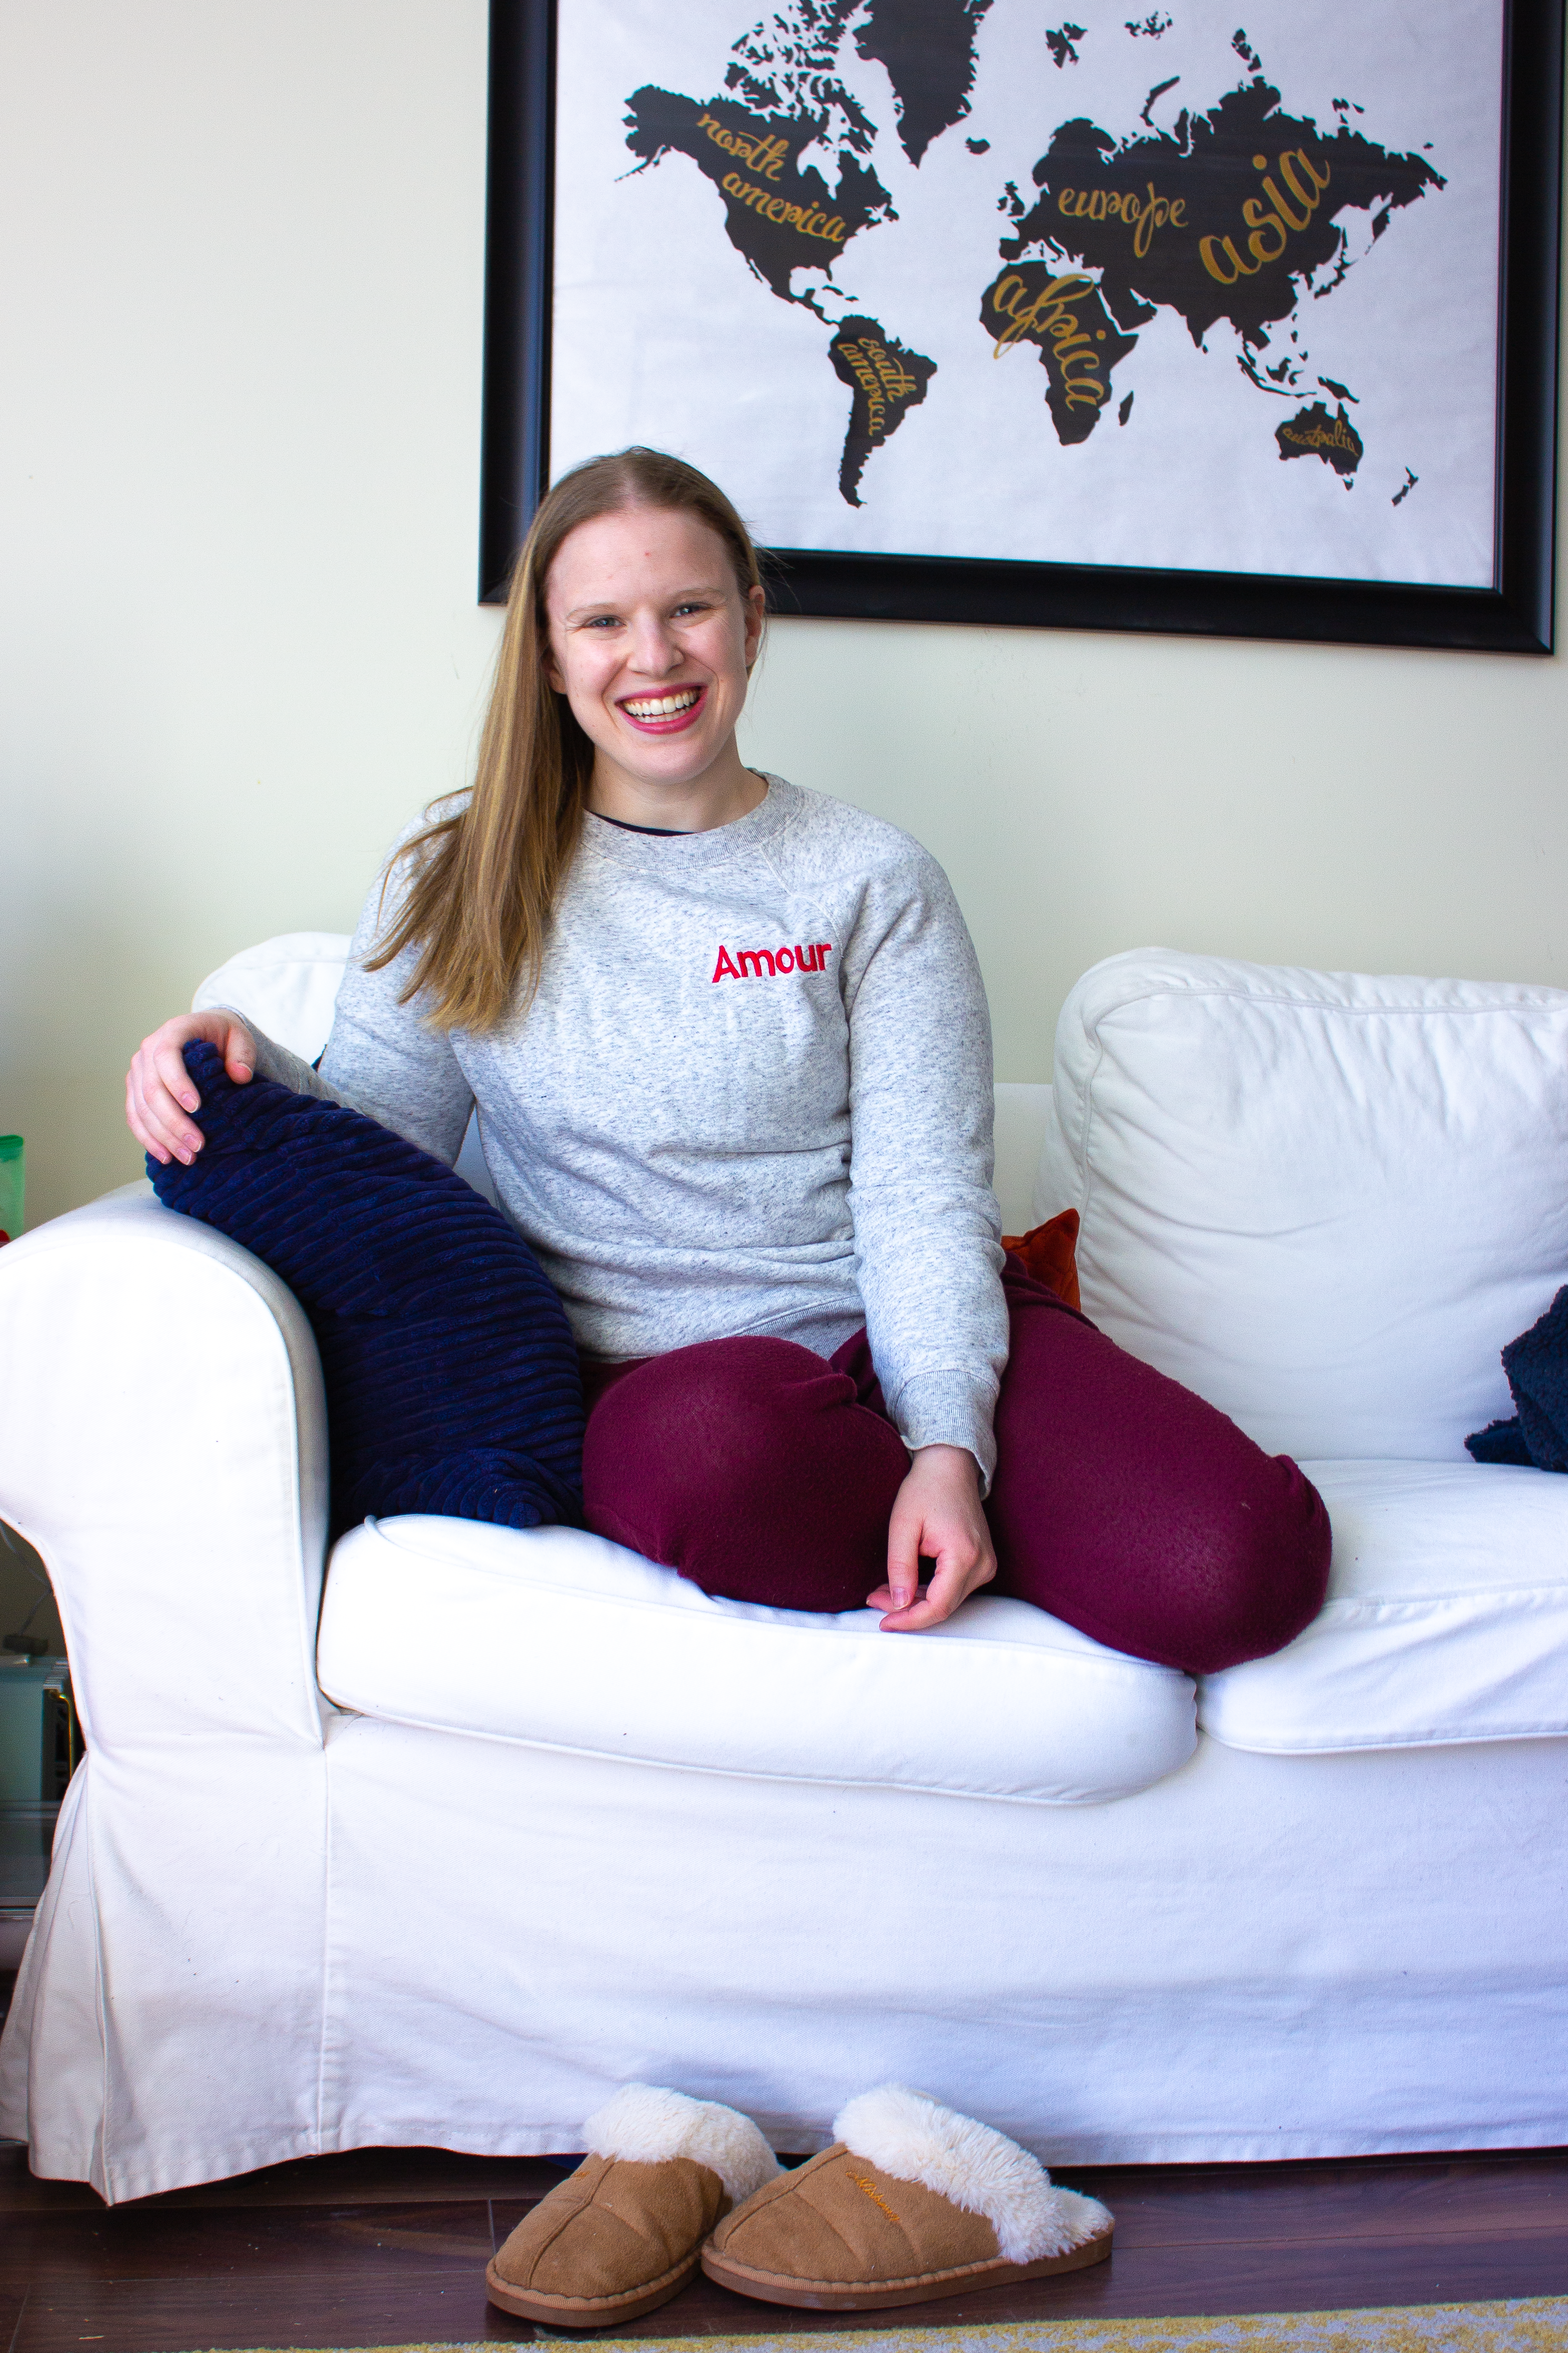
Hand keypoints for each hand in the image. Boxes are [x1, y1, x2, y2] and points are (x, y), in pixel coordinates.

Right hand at [126, 1011, 256, 1164]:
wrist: (206, 1034)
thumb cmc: (223, 1036)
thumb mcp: (240, 1036)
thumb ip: (243, 1054)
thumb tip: (240, 1076)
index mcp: (172, 1031)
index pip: (166, 1056)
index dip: (177, 1083)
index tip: (196, 1108)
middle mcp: (147, 1050)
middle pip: (151, 1089)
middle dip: (173, 1122)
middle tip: (197, 1146)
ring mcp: (138, 1071)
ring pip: (141, 1108)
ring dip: (162, 1136)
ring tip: (187, 1157)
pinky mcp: (135, 1089)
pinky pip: (134, 1116)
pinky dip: (148, 1138)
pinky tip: (165, 1156)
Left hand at [866, 1443, 995, 1632]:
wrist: (949, 1467)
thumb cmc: (925, 1489)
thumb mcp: (902, 1527)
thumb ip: (900, 1568)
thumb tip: (899, 1605)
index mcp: (965, 1555)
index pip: (938, 1606)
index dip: (908, 1619)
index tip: (883, 1622)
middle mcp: (982, 1565)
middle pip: (943, 1606)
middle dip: (907, 1610)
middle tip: (875, 1599)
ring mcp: (986, 1565)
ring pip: (948, 1600)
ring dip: (916, 1602)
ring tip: (885, 1590)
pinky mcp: (981, 1563)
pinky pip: (953, 1589)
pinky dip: (928, 1592)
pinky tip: (905, 1584)